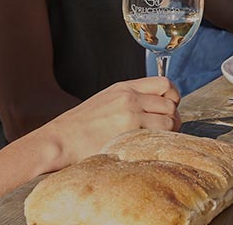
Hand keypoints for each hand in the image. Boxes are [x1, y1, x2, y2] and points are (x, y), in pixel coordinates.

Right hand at [37, 76, 179, 167]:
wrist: (58, 140)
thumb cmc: (79, 127)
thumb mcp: (105, 101)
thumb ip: (129, 100)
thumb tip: (154, 109)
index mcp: (124, 87)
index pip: (164, 83)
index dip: (173, 97)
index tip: (170, 109)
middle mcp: (129, 97)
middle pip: (171, 104)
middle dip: (173, 119)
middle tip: (166, 132)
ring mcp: (130, 114)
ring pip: (170, 121)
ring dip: (169, 133)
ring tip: (157, 142)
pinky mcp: (129, 131)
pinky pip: (160, 136)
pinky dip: (161, 143)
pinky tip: (150, 149)